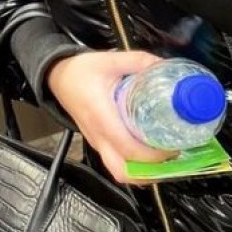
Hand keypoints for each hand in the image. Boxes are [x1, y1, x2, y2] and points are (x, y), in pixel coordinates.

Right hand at [47, 50, 174, 183]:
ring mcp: (96, 142)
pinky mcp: (96, 142)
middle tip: (171, 158)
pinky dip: (134, 165)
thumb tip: (164, 66)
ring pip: (119, 171)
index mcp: (102, 117)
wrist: (57, 76)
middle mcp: (98, 136)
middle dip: (149, 172)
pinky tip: (149, 153)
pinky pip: (115, 162)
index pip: (128, 148)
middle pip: (122, 171)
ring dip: (143, 171)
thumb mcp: (110, 60)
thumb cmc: (81, 70)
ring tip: (163, 159)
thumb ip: (139, 61)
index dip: (153, 154)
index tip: (173, 147)